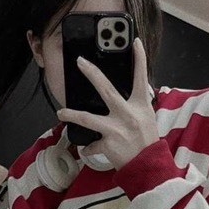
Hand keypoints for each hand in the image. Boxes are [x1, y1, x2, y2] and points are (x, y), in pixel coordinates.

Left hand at [56, 37, 159, 170]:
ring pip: (88, 118)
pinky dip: (89, 148)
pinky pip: (92, 145)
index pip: (141, 78)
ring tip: (60, 112)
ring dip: (72, 114)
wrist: (148, 166)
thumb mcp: (146, 118)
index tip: (134, 42)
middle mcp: (127, 114)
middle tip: (80, 62)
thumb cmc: (147, 141)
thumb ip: (134, 105)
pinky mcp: (108, 144)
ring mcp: (116, 129)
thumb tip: (118, 97)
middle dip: (92, 73)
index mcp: (140, 106)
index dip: (140, 58)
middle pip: (106, 89)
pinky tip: (86, 149)